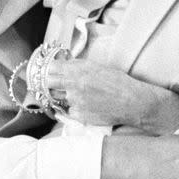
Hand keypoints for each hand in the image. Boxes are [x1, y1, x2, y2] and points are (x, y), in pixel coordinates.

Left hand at [54, 61, 178, 131]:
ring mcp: (75, 102)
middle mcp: (73, 86)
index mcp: (78, 71)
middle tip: (54, 83)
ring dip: (61, 95)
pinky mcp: (78, 115)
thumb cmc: (118, 82)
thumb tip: (64, 63)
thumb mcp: (98, 67)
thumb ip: (78, 66)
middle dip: (49, 82)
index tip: (51, 70)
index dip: (49, 68)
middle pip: (48, 83)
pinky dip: (72, 108)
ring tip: (75, 94)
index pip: (51, 68)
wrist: (131, 102)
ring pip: (58, 97)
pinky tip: (84, 105)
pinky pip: (68, 110)